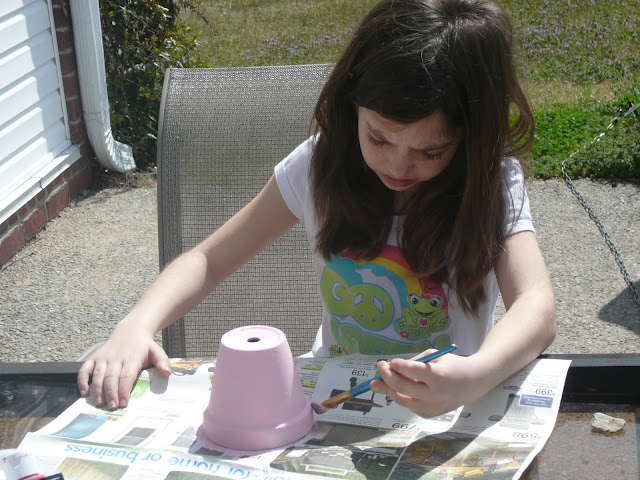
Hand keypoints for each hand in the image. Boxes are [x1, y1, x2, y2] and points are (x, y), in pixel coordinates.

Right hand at [77, 324, 171, 409]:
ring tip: (99, 404)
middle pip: (111, 377)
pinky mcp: (94, 358)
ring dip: (97, 390)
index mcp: (131, 358)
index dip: (124, 390)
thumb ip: (162, 361)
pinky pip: (84, 369)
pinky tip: (84, 393)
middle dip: (110, 393)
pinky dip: (82, 380)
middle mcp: (116, 358)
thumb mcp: (156, 351)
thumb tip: (167, 373)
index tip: (124, 403)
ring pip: (97, 375)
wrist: (130, 330)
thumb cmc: (144, 346)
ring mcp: (103, 358)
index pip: (127, 375)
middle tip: (112, 407)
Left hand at [369, 350, 488, 417]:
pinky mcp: (430, 414)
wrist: (472, 383)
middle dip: (387, 376)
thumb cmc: (451, 365)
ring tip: (381, 379)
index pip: (412, 371)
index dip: (397, 365)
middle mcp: (436, 395)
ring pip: (402, 400)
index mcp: (438, 376)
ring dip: (389, 388)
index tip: (389, 361)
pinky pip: (408, 406)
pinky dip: (401, 396)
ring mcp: (433, 407)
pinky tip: (399, 388)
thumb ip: (413, 362)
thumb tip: (389, 368)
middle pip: (403, 387)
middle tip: (380, 366)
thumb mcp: (434, 356)